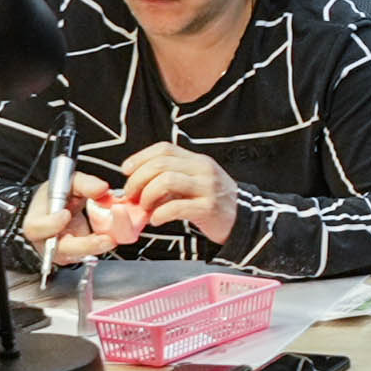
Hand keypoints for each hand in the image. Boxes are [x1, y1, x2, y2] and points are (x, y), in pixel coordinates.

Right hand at [23, 165, 135, 264]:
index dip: (51, 223)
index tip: (66, 214)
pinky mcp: (75, 255)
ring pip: (77, 256)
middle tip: (105, 238)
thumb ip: (84, 184)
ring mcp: (61, 252)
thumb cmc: (56, 197)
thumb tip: (101, 189)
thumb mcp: (68, 183)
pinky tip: (109, 238)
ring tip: (111, 238)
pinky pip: (88, 255)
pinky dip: (100, 247)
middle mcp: (46, 242)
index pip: (37, 228)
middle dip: (84, 245)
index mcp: (36, 221)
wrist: (58, 208)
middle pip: (61, 250)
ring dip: (96, 248)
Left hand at [115, 143, 237, 244]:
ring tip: (144, 208)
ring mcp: (207, 188)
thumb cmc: (214, 203)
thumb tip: (138, 187)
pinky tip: (156, 220)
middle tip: (131, 196)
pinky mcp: (208, 208)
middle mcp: (202, 169)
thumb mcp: (195, 183)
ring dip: (147, 196)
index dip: (140, 157)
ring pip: (166, 181)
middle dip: (138, 180)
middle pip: (160, 164)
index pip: (164, 149)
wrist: (244, 221)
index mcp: (197, 160)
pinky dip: (160, 214)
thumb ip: (171, 180)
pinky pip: (177, 207)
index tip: (126, 170)